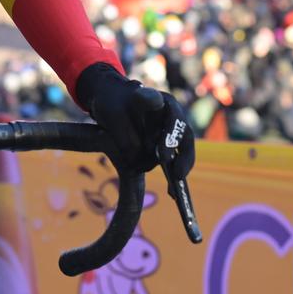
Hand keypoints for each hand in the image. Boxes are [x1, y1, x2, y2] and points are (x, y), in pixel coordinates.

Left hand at [75, 63, 196, 182]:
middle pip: (185, 139)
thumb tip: (140, 158)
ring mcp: (168, 134)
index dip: (171, 138)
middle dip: (183, 158)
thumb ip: (126, 133)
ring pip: (178, 155)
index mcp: (163, 103)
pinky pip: (171, 164)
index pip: (174, 120)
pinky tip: (172, 194)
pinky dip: (172, 177)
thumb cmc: (111, 100)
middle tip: (177, 175)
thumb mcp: (113, 111)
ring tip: (173, 191)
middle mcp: (170, 119)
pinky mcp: (161, 148)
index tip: (163, 156)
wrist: (107, 100)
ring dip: (175, 171)